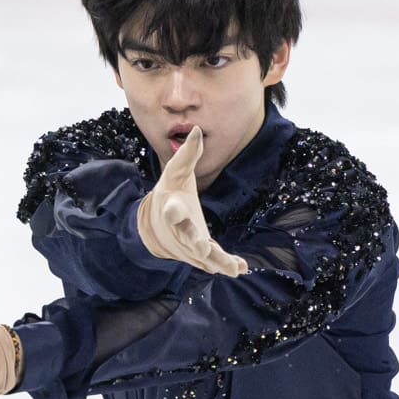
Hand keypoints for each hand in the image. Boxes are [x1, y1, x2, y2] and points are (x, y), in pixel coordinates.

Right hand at [135, 127, 248, 275]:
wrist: (156, 227)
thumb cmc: (169, 194)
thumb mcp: (175, 174)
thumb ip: (187, 155)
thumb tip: (197, 129)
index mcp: (173, 208)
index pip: (171, 209)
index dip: (172, 210)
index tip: (172, 211)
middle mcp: (180, 230)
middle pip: (187, 237)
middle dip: (194, 242)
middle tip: (202, 247)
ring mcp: (189, 245)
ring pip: (203, 257)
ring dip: (217, 262)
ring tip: (234, 268)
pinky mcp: (199, 254)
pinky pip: (213, 262)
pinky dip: (227, 265)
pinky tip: (242, 268)